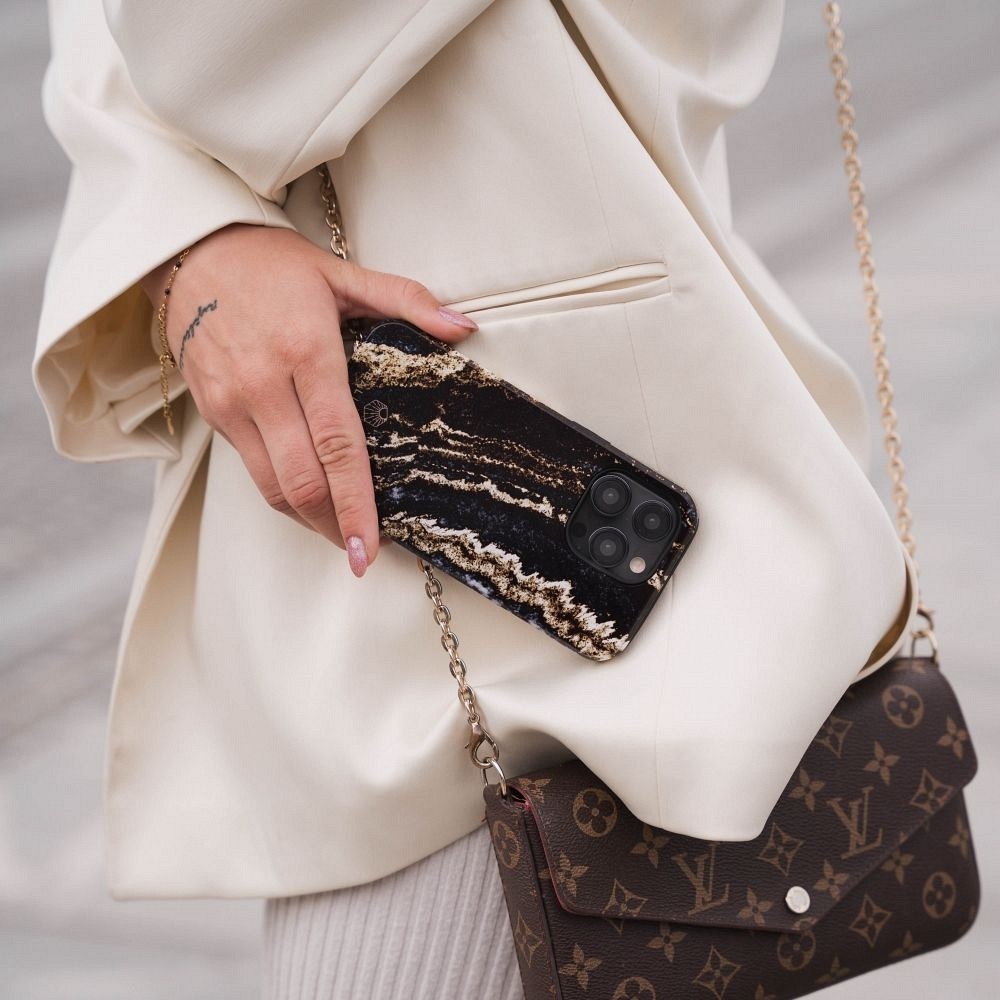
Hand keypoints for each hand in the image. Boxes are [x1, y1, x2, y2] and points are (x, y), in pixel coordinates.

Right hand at [141, 223, 478, 576]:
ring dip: (306, 518)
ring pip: (270, 486)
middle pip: (301, 481)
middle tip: (361, 552)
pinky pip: (250, 469)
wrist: (191, 250)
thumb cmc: (271, 264)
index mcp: (305, 353)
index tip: (369, 545)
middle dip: (332, 525)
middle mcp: (263, 385)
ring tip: (338, 532)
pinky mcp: (211, 411)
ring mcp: (231, 403)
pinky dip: (280, 492)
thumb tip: (463, 328)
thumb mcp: (343, 274)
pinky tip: (305, 497)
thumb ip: (406, 301)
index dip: (355, 503)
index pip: (337, 445)